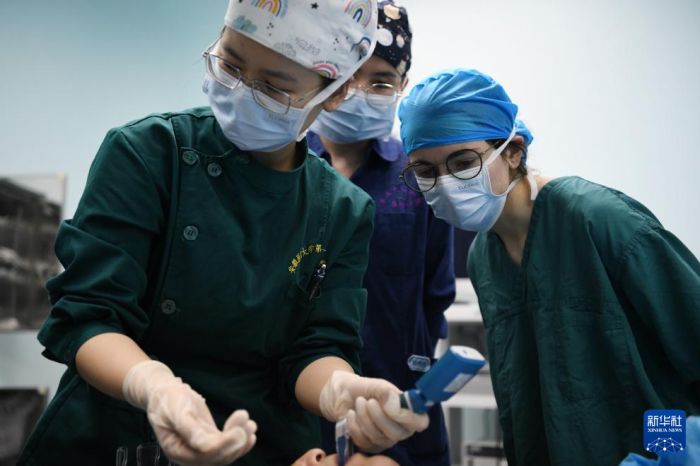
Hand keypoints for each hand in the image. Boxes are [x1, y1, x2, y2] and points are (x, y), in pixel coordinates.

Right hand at [123, 360, 256, 465]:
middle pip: (218, 457)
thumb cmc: (168, 400)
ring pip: (225, 452)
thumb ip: (190, 430)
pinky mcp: (209, 439)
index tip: (238, 430)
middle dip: (236, 442)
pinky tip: (251, 428)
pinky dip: (240, 438)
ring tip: (251, 424)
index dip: (224, 445)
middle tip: (247, 423)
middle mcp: (189, 455)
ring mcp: (200, 448)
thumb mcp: (177, 412)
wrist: (164, 392)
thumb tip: (205, 445)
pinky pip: (227, 445)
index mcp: (177, 451)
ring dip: (241, 440)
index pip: (205, 455)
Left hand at [318, 371, 427, 452]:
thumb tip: (394, 409)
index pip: (420, 423)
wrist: (344, 394)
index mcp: (409, 413)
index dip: (407, 418)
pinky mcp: (369, 446)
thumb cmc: (367, 389)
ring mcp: (385, 440)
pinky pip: (363, 441)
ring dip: (364, 417)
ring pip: (378, 438)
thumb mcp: (380, 386)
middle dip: (379, 416)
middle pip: (397, 434)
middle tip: (369, 401)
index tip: (390, 406)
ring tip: (359, 402)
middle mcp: (401, 429)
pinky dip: (354, 425)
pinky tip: (351, 414)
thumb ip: (389, 394)